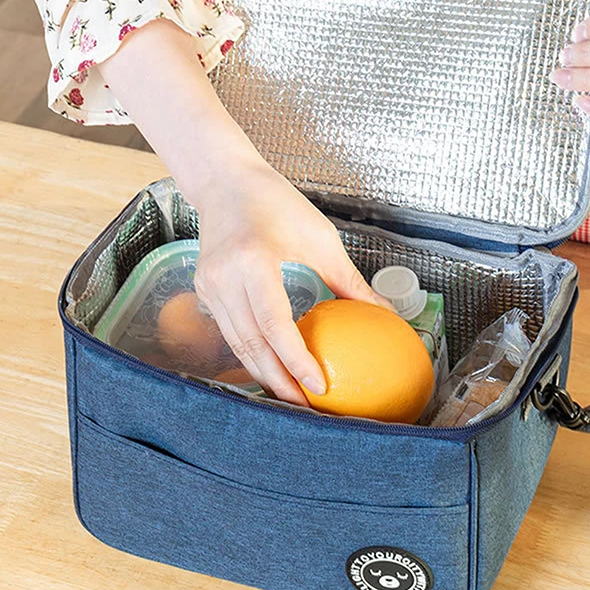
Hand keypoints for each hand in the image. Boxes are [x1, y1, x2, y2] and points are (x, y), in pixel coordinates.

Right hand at [190, 157, 388, 405]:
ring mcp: (208, 285)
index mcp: (253, 260)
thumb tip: (385, 313)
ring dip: (263, 373)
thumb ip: (349, 281)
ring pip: (237, 344)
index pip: (274, 324)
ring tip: (291, 396)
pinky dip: (251, 353)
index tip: (319, 386)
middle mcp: (224, 277)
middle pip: (251, 344)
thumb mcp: (320, 238)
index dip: (296, 360)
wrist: (225, 181)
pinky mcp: (204, 289)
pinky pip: (229, 331)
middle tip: (305, 408)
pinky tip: (271, 368)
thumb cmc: (276, 201)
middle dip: (278, 382)